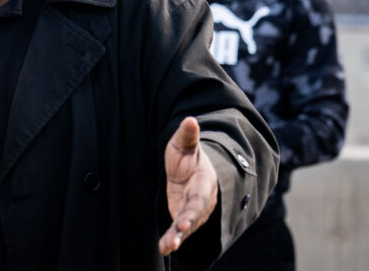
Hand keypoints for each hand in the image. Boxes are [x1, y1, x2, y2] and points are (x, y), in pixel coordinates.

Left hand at [159, 117, 217, 255]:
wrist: (191, 170)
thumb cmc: (187, 156)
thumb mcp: (184, 144)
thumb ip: (188, 135)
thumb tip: (190, 120)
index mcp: (204, 182)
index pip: (199, 198)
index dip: (193, 210)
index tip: (184, 221)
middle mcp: (202, 200)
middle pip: (195, 214)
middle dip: (187, 225)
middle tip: (177, 234)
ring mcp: (193, 211)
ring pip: (187, 226)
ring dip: (177, 237)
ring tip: (167, 246)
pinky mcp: (183, 217)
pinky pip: (179, 231)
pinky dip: (171, 239)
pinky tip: (164, 248)